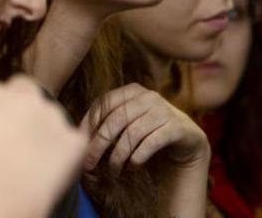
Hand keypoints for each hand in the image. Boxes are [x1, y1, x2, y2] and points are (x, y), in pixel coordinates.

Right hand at [0, 75, 87, 217]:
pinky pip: (74, 141)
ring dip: (47, 129)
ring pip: (53, 115)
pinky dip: (67, 152)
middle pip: (28, 90)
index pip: (0, 91)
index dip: (0, 110)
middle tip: (21, 134)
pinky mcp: (74, 139)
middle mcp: (25, 96)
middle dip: (26, 106)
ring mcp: (53, 115)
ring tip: (36, 160)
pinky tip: (53, 170)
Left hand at [80, 83, 209, 174]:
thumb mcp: (127, 121)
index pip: (104, 103)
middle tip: (89, 163)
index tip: (79, 142)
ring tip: (113, 170)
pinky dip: (138, 156)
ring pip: (132, 133)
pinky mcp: (177, 127)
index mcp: (132, 91)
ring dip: (119, 155)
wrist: (185, 138)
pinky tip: (133, 165)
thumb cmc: (147, 131)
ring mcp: (164, 110)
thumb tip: (77, 135)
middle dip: (99, 144)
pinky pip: (152, 142)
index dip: (89, 123)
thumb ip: (108, 121)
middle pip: (116, 119)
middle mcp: (148, 96)